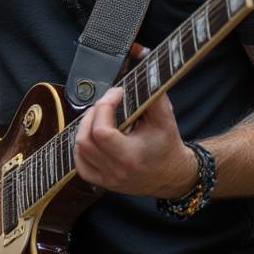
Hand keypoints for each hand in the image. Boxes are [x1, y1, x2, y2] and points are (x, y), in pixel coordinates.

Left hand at [73, 87, 196, 197]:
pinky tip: (92, 136)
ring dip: (84, 128)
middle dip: (92, 114)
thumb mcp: (165, 119)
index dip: (104, 106)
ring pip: (80, 150)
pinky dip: (81, 147)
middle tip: (106, 104)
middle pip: (86, 139)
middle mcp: (116, 171)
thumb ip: (152, 96)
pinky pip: (80, 164)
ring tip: (99, 116)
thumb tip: (142, 72)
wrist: (173, 175)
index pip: (101, 131)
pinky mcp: (103, 182)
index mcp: (131, 157)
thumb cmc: (168, 146)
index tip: (117, 94)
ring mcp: (108, 179)